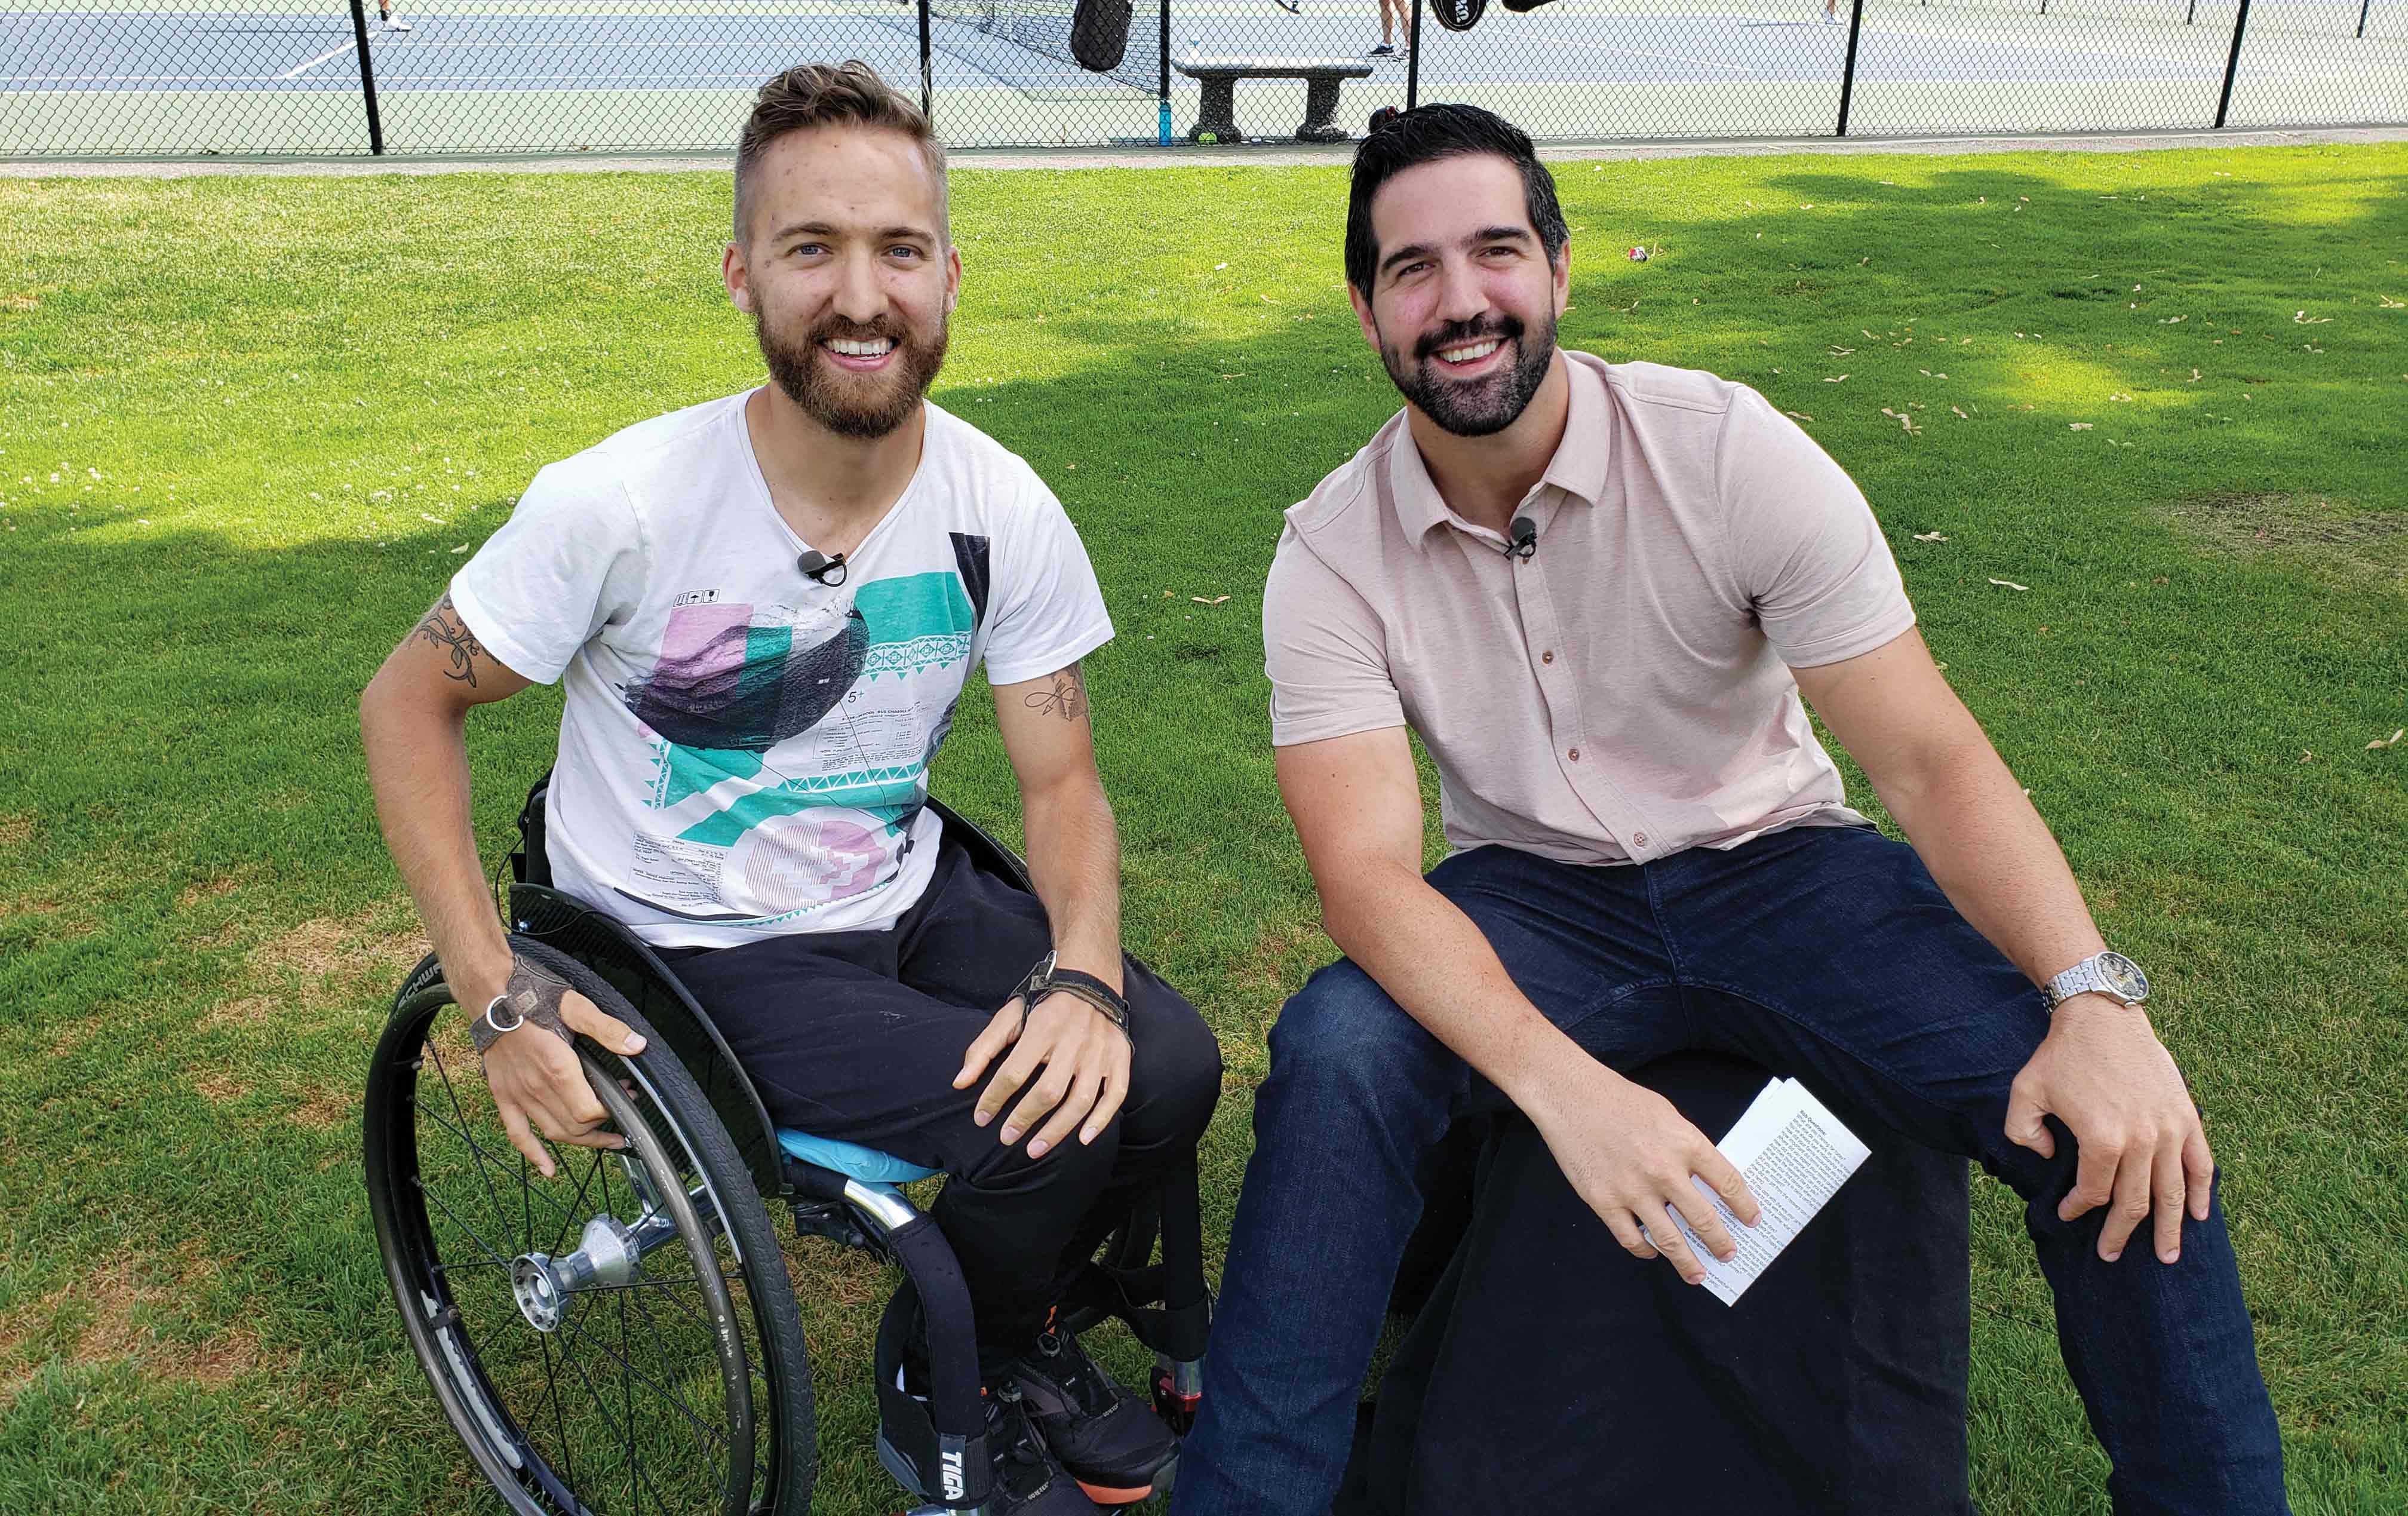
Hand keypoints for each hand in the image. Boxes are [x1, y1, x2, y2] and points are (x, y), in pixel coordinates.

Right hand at [478, 987, 646, 1177]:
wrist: (489, 994)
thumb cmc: (530, 996)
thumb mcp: (575, 1006)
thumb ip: (607, 1029)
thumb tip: (637, 1045)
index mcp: (557, 1068)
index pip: (589, 1111)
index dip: (611, 1111)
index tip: (626, 1099)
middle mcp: (536, 1087)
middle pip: (575, 1126)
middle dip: (602, 1126)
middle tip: (622, 1118)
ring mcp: (518, 1095)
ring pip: (553, 1133)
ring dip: (581, 1142)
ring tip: (606, 1142)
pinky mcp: (504, 1095)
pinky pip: (518, 1134)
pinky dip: (534, 1154)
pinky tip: (548, 1169)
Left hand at [953, 991, 1131, 1159]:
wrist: (1091, 977)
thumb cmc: (1045, 1001)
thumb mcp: (1010, 1015)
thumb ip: (983, 1048)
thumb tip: (960, 1083)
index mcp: (1043, 1028)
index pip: (1013, 1073)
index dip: (993, 1099)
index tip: (981, 1118)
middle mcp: (1074, 1041)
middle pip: (1048, 1092)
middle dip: (1024, 1120)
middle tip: (1006, 1139)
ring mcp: (1100, 1052)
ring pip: (1081, 1100)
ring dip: (1058, 1130)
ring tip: (1035, 1149)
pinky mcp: (1119, 1057)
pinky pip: (1115, 1095)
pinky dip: (1101, 1120)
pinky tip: (1084, 1138)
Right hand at [1521, 1058, 1760, 1285]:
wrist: (1570, 1095)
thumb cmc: (1619, 1099)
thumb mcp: (1667, 1115)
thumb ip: (1687, 1147)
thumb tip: (1705, 1181)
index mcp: (1685, 1143)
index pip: (1728, 1183)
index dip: (1744, 1206)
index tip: (1752, 1220)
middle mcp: (1664, 1170)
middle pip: (1704, 1220)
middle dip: (1721, 1243)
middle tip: (1729, 1254)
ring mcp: (1633, 1190)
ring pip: (1669, 1241)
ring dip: (1688, 1263)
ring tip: (1697, 1274)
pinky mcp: (1604, 1201)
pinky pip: (1631, 1239)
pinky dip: (1644, 1251)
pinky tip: (1651, 1252)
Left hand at [2006, 994, 2212, 1263]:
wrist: (2101, 1016)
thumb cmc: (2059, 1056)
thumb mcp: (2024, 1094)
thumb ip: (2023, 1134)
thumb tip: (2051, 1159)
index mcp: (2101, 1139)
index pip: (2095, 1192)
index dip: (2080, 1207)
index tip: (2069, 1213)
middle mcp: (2141, 1140)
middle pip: (2135, 1203)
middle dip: (2123, 1234)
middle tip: (2113, 1255)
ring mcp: (2169, 1129)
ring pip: (2172, 1192)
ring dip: (2171, 1228)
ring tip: (2168, 1256)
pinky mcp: (2186, 1115)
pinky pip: (2201, 1163)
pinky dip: (2201, 1192)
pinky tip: (2199, 1215)